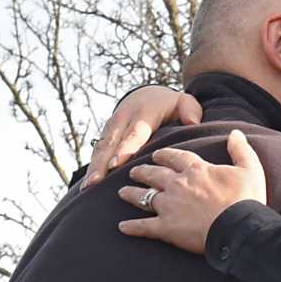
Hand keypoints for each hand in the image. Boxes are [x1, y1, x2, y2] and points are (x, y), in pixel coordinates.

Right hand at [84, 85, 202, 187]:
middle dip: (102, 163)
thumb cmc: (169, 105)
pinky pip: (98, 150)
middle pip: (111, 143)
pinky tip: (88, 185)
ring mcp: (112, 127)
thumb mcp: (184, 103)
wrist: (147, 95)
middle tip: (95, 182)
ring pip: (101, 148)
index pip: (133, 134)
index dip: (125, 149)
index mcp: (143, 114)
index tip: (117, 164)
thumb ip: (189, 110)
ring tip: (88, 187)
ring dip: (94, 167)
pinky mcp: (106, 134)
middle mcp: (123, 119)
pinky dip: (93, 166)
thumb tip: (192, 122)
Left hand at [117, 131, 268, 251]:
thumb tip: (235, 132)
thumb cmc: (247, 200)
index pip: (174, 157)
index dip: (164, 155)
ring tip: (122, 193)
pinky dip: (132, 227)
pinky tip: (122, 227)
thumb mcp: (250, 169)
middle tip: (134, 171)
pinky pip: (144, 226)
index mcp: (195, 169)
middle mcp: (177, 184)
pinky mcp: (166, 228)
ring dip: (132, 194)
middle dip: (142, 171)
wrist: (239, 228)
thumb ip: (241, 150)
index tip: (157, 155)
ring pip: (144, 196)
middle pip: (154, 174)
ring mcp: (169, 206)